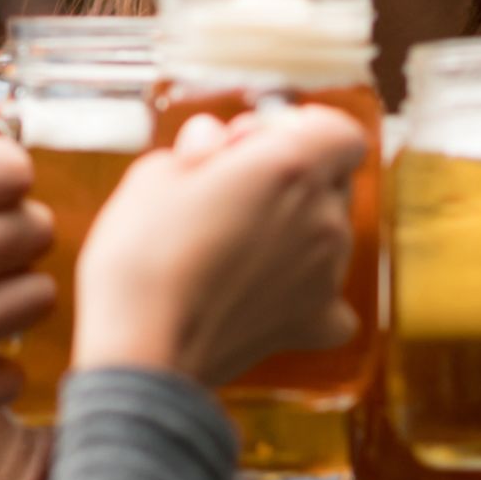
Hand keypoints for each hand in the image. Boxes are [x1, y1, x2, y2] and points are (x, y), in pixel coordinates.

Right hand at [74, 105, 366, 388]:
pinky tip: (266, 291)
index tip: (257, 140)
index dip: (298, 128)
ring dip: (294, 227)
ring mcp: (327, 273)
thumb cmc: (141, 256)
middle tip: (230, 190)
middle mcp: (323, 217)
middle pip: (332, 180)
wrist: (142, 351)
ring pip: (328, 232)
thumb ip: (203, 148)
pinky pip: (331, 297)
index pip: (339, 130)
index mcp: (291, 167)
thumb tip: (218, 149)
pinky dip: (305, 290)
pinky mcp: (314, 322)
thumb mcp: (158, 171)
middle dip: (291, 175)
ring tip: (231, 244)